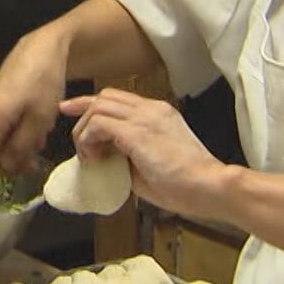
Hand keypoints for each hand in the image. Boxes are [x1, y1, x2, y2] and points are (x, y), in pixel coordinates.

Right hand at [0, 28, 70, 206]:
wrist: (43, 47)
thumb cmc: (45, 81)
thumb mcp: (41, 119)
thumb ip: (22, 146)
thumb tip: (6, 166)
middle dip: (9, 158)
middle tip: (34, 156)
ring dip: (15, 143)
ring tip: (39, 130)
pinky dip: (13, 130)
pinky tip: (32, 121)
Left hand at [64, 88, 222, 218]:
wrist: (209, 186)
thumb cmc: (187, 184)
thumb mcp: (153, 164)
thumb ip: (130, 156)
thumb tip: (109, 161)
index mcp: (158, 114)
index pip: (118, 100)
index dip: (92, 105)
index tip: (73, 112)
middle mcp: (151, 109)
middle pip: (104, 97)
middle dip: (81, 111)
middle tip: (73, 135)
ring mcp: (144, 118)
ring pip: (98, 107)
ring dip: (85, 131)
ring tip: (90, 157)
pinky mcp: (137, 132)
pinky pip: (98, 124)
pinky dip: (89, 139)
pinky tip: (95, 159)